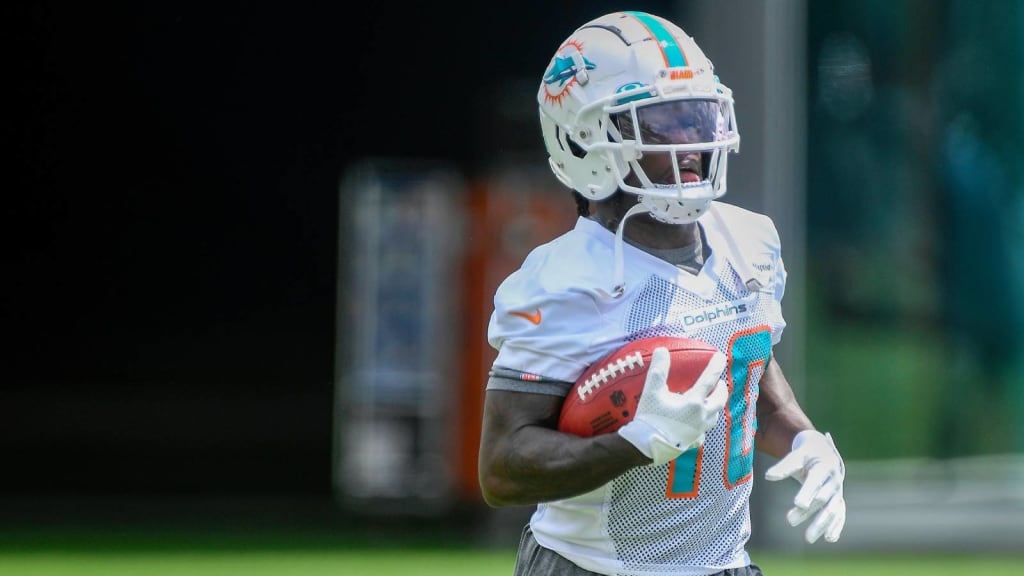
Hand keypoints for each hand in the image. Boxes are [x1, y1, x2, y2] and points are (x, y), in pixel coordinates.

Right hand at [618, 347, 727, 465]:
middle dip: (721, 390)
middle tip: (720, 383)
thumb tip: (662, 350)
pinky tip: (698, 426)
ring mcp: (699, 431)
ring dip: (715, 407)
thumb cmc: (650, 418)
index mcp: (693, 402)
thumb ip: (659, 370)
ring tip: (710, 402)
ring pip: (714, 417)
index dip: (715, 366)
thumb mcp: (652, 391)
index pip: (709, 380)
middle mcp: (701, 416)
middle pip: (719, 400)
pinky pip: (703, 433)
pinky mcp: (693, 441)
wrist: (645, 446)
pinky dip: (703, 426)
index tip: (720, 356)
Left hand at [765, 430, 846, 543]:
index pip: (815, 482)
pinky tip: (830, 539)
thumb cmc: (806, 454)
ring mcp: (838, 492)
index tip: (797, 504)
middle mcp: (834, 481)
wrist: (825, 451)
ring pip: (832, 510)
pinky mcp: (838, 499)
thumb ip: (784, 467)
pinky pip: (840, 514)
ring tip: (809, 538)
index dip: (807, 493)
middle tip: (789, 521)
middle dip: (806, 511)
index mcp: (824, 467)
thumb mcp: (795, 456)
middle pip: (821, 499)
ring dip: (821, 524)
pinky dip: (836, 526)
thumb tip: (768, 476)